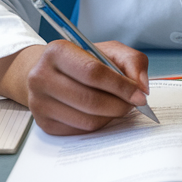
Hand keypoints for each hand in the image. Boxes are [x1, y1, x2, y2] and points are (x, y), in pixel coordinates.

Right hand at [0, 40, 149, 135]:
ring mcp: (39, 103)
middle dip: (119, 105)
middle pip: (90, 100)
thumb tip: (142, 88)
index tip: (139, 95)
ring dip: (110, 117)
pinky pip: (80, 131)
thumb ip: (132, 61)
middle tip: (133, 104)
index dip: (120, 86)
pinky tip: (101, 113)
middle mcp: (41, 77)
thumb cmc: (83, 61)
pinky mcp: (44, 124)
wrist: (49, 72)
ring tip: (117, 106)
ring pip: (87, 120)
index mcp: (57, 51)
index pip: (93, 73)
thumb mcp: (108, 50)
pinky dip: (98, 125)